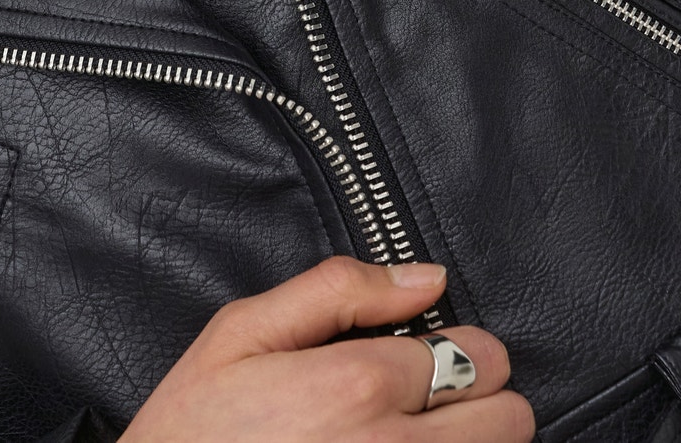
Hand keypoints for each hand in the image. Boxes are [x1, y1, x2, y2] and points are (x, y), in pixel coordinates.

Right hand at [120, 257, 533, 442]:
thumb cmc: (194, 430)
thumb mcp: (240, 335)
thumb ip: (335, 291)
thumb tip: (424, 277)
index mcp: (356, 383)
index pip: (473, 350)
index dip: (451, 345)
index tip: (420, 352)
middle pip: (509, 415)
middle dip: (479, 397)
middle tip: (428, 399)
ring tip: (412, 436)